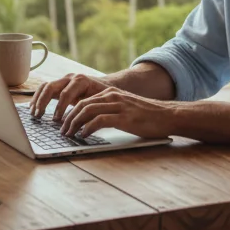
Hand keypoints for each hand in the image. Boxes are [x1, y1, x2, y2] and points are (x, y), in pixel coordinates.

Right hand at [29, 73, 109, 122]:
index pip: (65, 93)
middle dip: (43, 102)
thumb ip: (89, 110)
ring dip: (37, 100)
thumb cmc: (105, 96)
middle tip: (39, 116)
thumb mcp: (99, 102)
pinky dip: (38, 97)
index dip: (60, 107)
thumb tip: (80, 126)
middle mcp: (70, 78)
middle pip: (51, 87)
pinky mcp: (60, 85)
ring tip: (33, 113)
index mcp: (81, 81)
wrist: (107, 85)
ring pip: (45, 86)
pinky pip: (45, 88)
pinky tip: (33, 108)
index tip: (56, 120)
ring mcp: (63, 80)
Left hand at [58, 87, 175, 139]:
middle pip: (82, 104)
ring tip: (69, 134)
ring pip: (87, 111)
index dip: (70, 112)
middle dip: (69, 118)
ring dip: (74, 123)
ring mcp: (118, 106)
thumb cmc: (147, 116)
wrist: (168, 115)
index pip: (84, 100)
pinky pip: (99, 120)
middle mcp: (112, 96)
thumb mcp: (125, 109)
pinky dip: (88, 128)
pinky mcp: (124, 117)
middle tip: (62, 131)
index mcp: (111, 93)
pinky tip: (83, 135)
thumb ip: (110, 112)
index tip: (64, 123)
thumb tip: (91, 123)